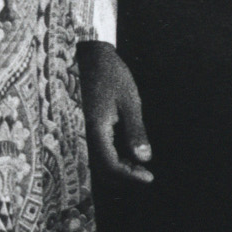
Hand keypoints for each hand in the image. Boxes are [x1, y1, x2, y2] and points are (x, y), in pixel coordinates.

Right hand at [78, 41, 153, 184]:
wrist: (89, 54)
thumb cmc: (111, 74)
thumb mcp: (129, 101)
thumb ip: (135, 131)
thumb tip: (144, 159)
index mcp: (96, 129)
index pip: (110, 166)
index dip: (130, 176)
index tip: (149, 177)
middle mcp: (85, 133)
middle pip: (101, 170)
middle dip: (124, 176)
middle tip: (144, 172)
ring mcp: (82, 130)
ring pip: (97, 163)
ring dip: (118, 168)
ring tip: (137, 162)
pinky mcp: (84, 126)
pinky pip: (96, 151)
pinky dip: (111, 157)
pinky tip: (126, 150)